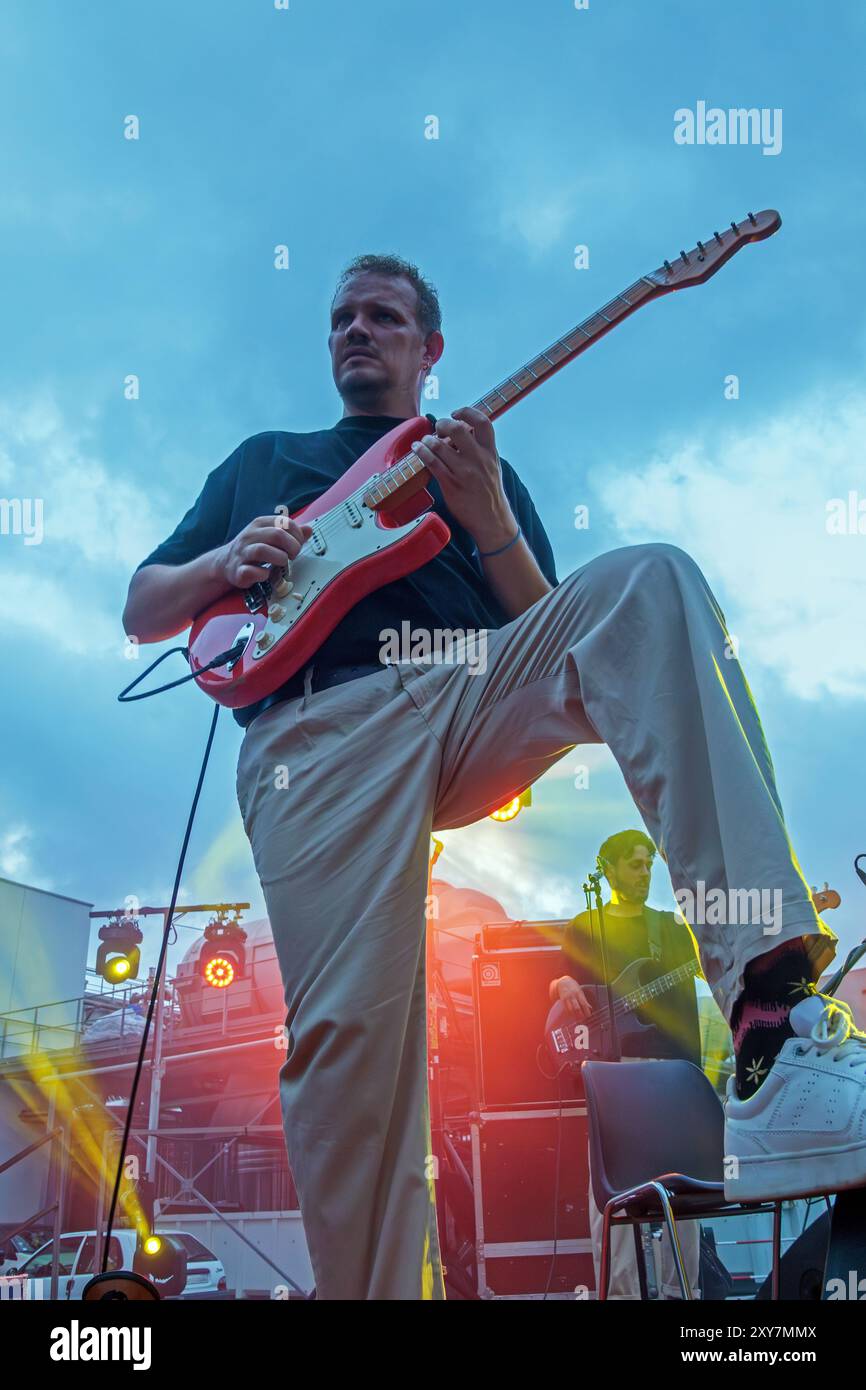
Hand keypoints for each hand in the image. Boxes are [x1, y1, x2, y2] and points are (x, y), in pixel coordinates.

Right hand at [217, 512, 312, 589]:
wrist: (225, 562)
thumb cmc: (254, 548)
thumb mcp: (271, 536)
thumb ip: (290, 533)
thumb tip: (309, 529)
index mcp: (260, 524)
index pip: (285, 522)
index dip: (297, 535)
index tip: (298, 545)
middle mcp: (250, 536)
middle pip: (276, 535)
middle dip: (292, 547)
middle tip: (293, 556)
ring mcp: (242, 553)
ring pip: (262, 550)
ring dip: (279, 558)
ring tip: (282, 563)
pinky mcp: (238, 571)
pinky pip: (251, 571)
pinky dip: (263, 575)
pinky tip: (266, 574)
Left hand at [409, 406, 516, 549]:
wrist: (492, 520)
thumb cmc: (490, 494)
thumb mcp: (493, 466)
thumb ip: (481, 450)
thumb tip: (465, 433)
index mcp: (490, 453)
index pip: (483, 422)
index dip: (467, 412)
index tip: (456, 413)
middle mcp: (478, 459)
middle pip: (458, 429)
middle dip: (443, 424)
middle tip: (438, 428)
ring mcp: (464, 472)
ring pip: (440, 446)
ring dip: (428, 439)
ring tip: (425, 441)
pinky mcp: (451, 484)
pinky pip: (432, 463)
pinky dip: (422, 452)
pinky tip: (417, 448)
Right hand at [556, 976, 591, 1018]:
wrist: (563, 981)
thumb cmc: (573, 987)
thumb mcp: (580, 991)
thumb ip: (584, 1000)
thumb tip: (590, 1008)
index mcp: (579, 993)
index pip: (584, 1003)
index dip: (586, 1010)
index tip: (589, 1016)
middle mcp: (573, 996)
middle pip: (577, 1007)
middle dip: (580, 1014)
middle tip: (583, 1018)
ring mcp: (567, 998)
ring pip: (571, 1009)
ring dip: (574, 1015)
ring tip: (578, 1019)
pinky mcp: (562, 1000)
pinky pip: (566, 1008)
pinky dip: (569, 1012)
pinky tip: (571, 1015)